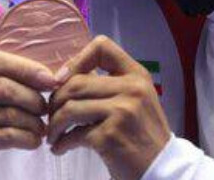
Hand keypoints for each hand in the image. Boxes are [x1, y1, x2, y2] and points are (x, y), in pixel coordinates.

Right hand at [0, 51, 57, 179]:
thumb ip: (1, 81)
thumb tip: (47, 76)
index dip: (23, 67)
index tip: (49, 79)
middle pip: (2, 87)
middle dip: (31, 97)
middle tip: (45, 109)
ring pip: (7, 113)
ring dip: (32, 122)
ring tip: (41, 128)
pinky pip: (6, 136)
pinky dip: (27, 138)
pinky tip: (33, 142)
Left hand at [47, 35, 170, 179]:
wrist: (162, 168)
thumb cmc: (142, 135)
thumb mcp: (135, 100)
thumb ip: (109, 85)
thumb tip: (64, 77)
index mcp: (137, 75)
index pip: (102, 47)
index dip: (75, 60)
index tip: (62, 80)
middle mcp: (131, 88)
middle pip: (76, 82)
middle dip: (55, 101)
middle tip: (51, 116)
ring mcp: (122, 111)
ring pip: (69, 108)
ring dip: (54, 124)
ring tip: (53, 134)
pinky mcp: (110, 136)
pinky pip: (73, 134)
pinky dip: (61, 142)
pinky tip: (60, 148)